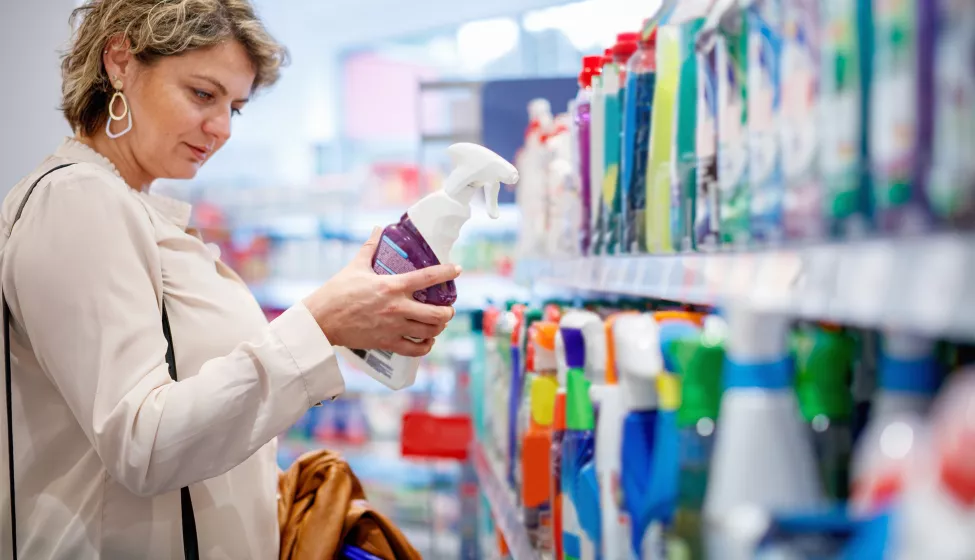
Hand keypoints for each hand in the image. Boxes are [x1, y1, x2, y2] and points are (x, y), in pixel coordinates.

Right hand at [302, 227, 460, 356]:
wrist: (322, 319)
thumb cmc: (337, 291)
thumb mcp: (355, 266)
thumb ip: (370, 248)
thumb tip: (377, 229)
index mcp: (392, 285)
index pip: (428, 277)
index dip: (446, 272)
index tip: (457, 269)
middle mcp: (397, 308)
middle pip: (437, 313)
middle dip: (448, 312)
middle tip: (448, 309)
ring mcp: (394, 327)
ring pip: (429, 332)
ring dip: (438, 328)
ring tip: (439, 323)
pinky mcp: (387, 342)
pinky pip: (415, 349)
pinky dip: (425, 346)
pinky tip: (427, 341)